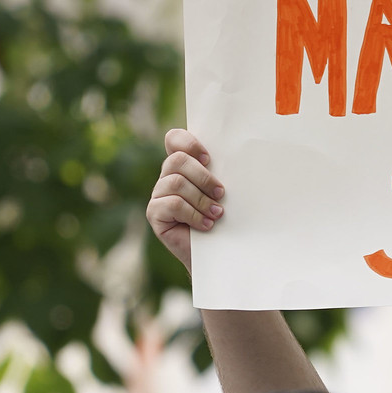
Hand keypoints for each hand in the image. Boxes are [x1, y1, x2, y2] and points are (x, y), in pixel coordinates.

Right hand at [146, 128, 225, 271]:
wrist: (218, 253)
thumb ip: (220, 173)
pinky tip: (206, 225)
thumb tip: (237, 156)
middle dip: (203, 176)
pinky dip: (193, 214)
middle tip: (221, 193)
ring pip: (176, 182)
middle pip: (178, 160)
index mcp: (183, 166)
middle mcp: (167, 177)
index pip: (174, 139)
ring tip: (217, 214)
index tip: (210, 159)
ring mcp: (158, 195)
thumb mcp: (224, 193)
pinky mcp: (155, 213)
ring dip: (201, 199)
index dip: (189, 143)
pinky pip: (172, 204)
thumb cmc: (224, 220)